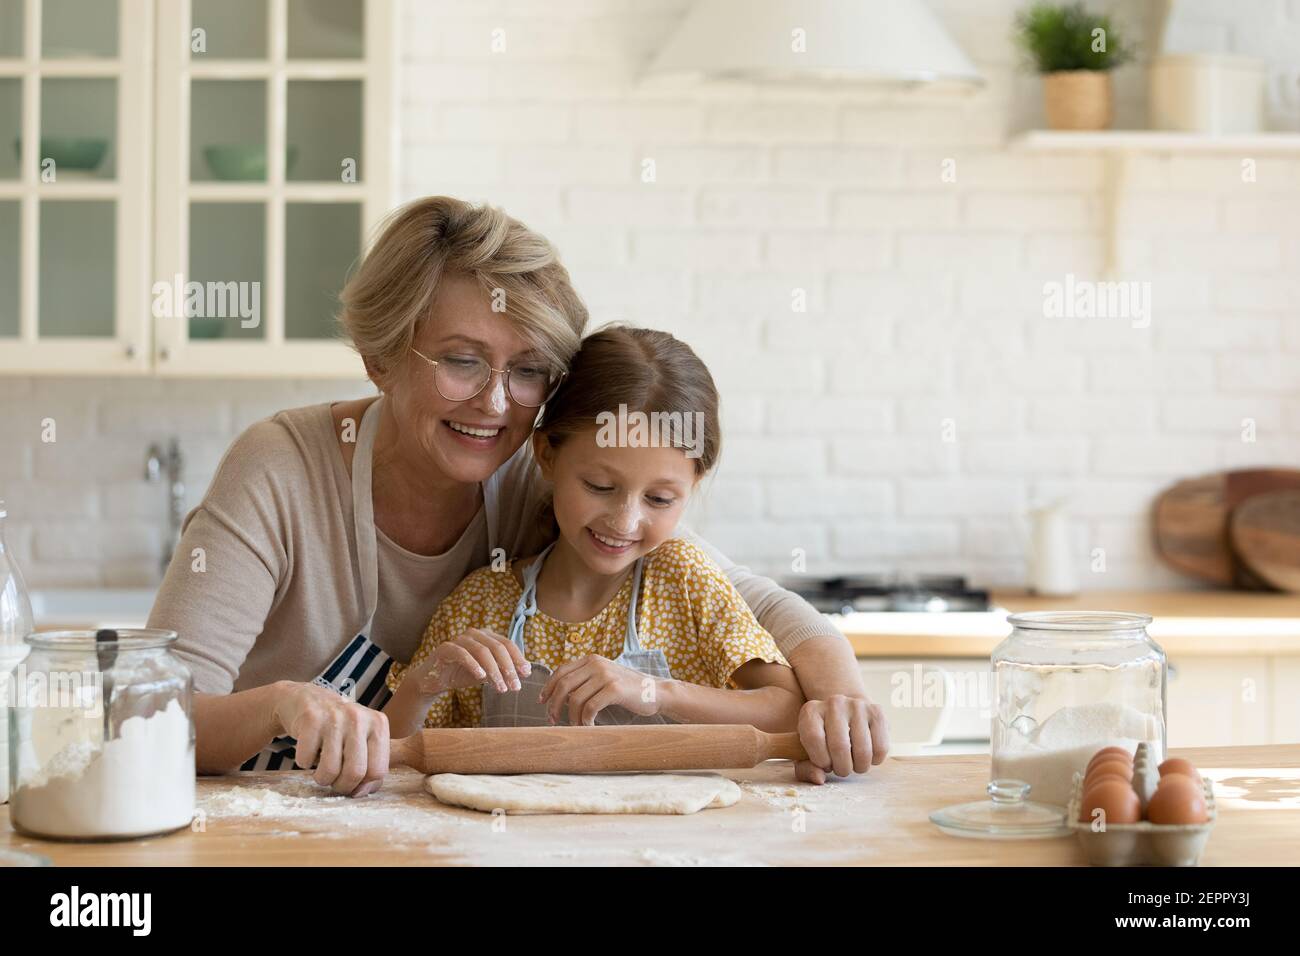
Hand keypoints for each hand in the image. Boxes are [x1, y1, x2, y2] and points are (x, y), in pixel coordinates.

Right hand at [272, 681, 389, 796]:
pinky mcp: (310, 719)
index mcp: (379, 724)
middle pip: (356, 773)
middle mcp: (360, 717)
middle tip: (334, 781)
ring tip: (321, 767)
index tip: (352, 785)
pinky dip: (304, 762)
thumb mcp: (362, 740)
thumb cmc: (338, 727)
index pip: (378, 770)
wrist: (306, 699)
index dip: (363, 786)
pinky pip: (305, 761)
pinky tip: (308, 749)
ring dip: (321, 778)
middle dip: (342, 786)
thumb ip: (370, 766)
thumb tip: (361, 793)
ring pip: (330, 771)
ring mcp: (335, 716)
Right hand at [416, 628, 530, 694]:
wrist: (434, 680)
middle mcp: (474, 634)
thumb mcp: (487, 673)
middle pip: (497, 647)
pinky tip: (481, 678)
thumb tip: (527, 670)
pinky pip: (462, 653)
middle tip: (515, 687)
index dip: (518, 658)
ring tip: (501, 689)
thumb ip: (504, 669)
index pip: (507, 644)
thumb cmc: (463, 673)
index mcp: (486, 636)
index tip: (526, 674)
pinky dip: (474, 665)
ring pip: (482, 651)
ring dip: (494, 671)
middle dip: (508, 668)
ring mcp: (459, 639)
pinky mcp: (445, 648)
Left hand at [539, 655, 658, 725]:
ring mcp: (605, 675)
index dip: (548, 688)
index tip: (542, 702)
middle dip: (554, 705)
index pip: (560, 671)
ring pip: (575, 698)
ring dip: (571, 716)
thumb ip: (585, 680)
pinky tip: (589, 726)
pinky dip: (585, 720)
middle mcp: (596, 664)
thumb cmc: (627, 690)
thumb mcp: (604, 678)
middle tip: (552, 719)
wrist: (656, 692)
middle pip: (563, 685)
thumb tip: (558, 696)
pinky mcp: (614, 689)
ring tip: (575, 726)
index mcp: (591, 660)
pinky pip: (590, 707)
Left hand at [795, 695, 888, 784]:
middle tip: (842, 769)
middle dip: (841, 768)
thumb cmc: (823, 740)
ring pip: (862, 750)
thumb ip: (806, 768)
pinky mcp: (877, 712)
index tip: (824, 764)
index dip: (820, 759)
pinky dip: (875, 760)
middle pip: (839, 746)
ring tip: (854, 764)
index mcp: (811, 711)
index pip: (814, 738)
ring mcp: (857, 705)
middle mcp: (834, 703)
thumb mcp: (807, 752)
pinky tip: (867, 756)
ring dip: (859, 767)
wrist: (846, 716)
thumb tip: (819, 779)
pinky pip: (880, 747)